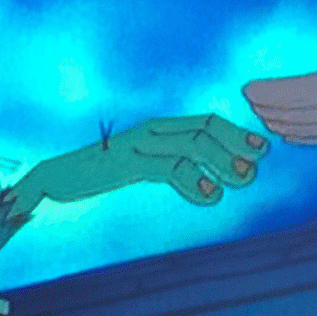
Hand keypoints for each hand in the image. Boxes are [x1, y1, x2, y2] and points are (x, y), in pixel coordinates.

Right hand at [13, 114, 267, 211]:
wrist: (53, 178)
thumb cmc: (99, 175)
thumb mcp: (140, 167)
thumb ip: (170, 168)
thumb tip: (210, 181)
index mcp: (156, 129)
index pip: (204, 121)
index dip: (236, 132)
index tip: (263, 148)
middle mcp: (151, 130)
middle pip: (203, 126)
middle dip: (236, 142)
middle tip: (259, 163)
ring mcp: (138, 144)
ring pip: (192, 143)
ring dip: (222, 160)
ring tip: (242, 179)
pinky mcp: (125, 162)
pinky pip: (166, 165)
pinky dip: (192, 179)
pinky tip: (208, 194)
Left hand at [243, 0, 316, 145]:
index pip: (298, 92)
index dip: (271, 92)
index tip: (247, 86)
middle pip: (295, 113)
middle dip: (267, 107)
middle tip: (245, 97)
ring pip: (305, 127)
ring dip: (279, 122)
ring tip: (259, 113)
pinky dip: (300, 137)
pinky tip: (285, 133)